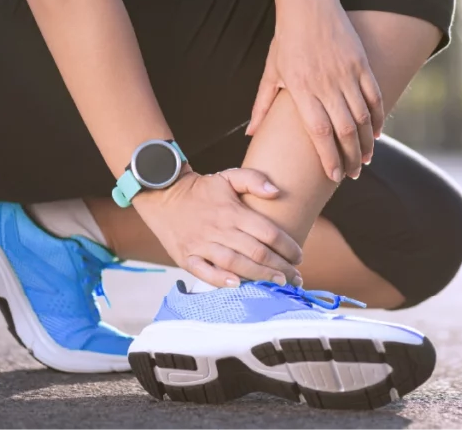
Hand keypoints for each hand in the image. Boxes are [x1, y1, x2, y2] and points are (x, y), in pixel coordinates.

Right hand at [133, 168, 302, 287]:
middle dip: (280, 267)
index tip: (299, 257)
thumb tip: (277, 192)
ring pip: (235, 264)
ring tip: (278, 285)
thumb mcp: (228, 176)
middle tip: (296, 278)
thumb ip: (254, 180)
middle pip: (256, 252)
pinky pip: (204, 272)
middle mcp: (219, 229)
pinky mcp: (186, 257)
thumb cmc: (202, 189)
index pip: (268, 232)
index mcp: (233, 211)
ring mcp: (201, 244)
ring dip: (259, 276)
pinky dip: (220, 280)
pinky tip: (238, 286)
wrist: (162, 195)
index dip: (287, 246)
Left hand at [246, 0, 383, 181]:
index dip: (329, 158)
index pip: (320, 133)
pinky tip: (377, 133)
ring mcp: (346, 73)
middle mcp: (326, 84)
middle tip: (352, 175)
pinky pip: (373, 96)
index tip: (334, 176)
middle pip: (344, 130)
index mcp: (301, 89)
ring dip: (366, 142)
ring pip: (362, 116)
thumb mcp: (270, 71)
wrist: (308, 1)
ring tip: (365, 160)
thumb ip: (262, 105)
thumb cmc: (286, 38)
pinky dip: (378, 117)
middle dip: (350, 158)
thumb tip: (251, 135)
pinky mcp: (361, 63)